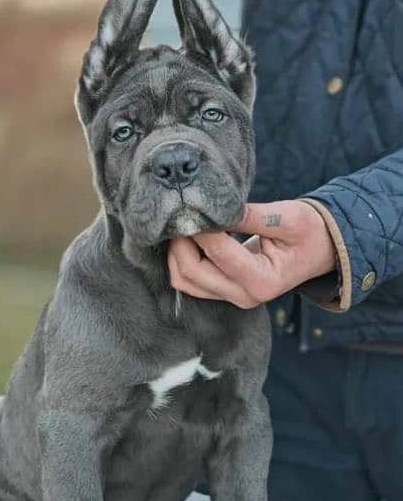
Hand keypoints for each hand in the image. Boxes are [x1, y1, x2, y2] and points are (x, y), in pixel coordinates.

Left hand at [168, 200, 336, 308]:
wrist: (322, 250)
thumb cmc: (309, 231)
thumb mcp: (286, 217)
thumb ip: (247, 215)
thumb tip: (210, 208)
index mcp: (263, 281)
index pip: (217, 252)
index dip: (199, 227)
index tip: (191, 202)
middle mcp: (245, 296)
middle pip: (191, 272)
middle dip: (180, 242)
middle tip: (180, 212)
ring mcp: (233, 298)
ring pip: (185, 280)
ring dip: (177, 252)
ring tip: (184, 224)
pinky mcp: (225, 292)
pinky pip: (191, 281)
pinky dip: (182, 259)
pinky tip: (189, 236)